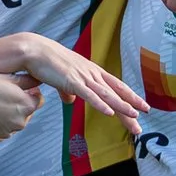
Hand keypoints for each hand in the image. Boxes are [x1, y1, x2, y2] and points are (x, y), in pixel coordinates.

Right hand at [0, 67, 40, 142]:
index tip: (23, 89)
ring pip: (12, 124)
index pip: (38, 101)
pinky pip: (0, 132)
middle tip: (5, 95)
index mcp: (27, 106)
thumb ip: (29, 81)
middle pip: (25, 114)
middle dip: (19, 106)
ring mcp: (5, 132)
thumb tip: (39, 81)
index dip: (31, 93)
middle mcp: (19, 122)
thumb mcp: (11, 77)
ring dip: (7, 117)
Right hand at [8, 34, 146, 135]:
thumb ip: (69, 91)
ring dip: (121, 106)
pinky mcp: (72, 81)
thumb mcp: (62, 79)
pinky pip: (88, 95)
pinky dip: (100, 104)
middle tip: (140, 125)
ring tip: (135, 117)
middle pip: (116, 93)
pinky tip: (109, 112)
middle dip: (130, 108)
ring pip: (107, 94)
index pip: (116, 87)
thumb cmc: (47, 63)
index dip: (129, 98)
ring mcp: (83, 77)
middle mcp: (92, 73)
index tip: (141, 108)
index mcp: (92, 72)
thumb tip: (71, 101)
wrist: (34, 50)